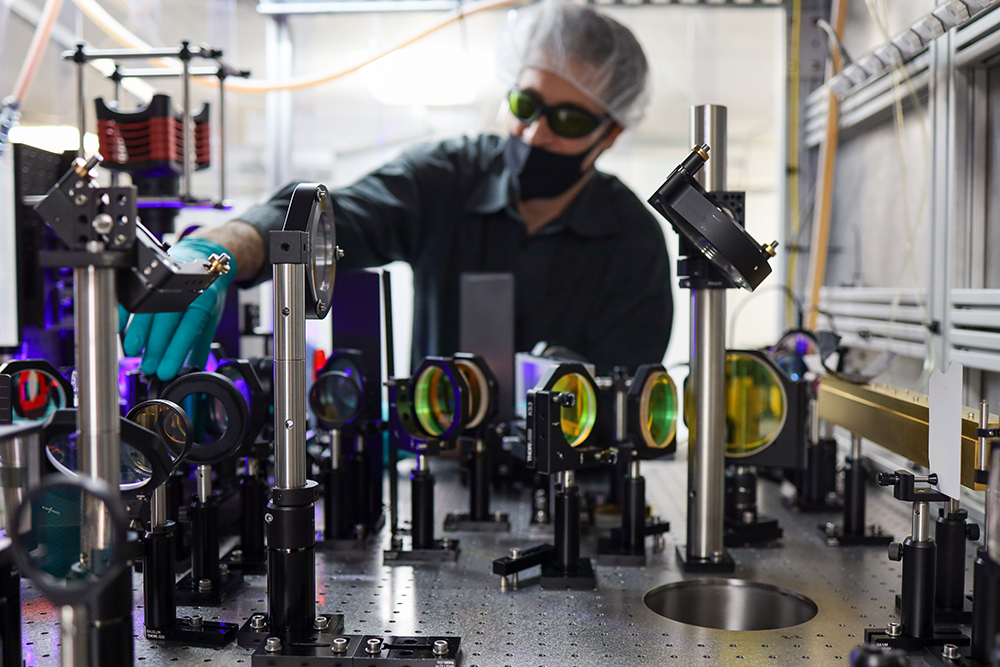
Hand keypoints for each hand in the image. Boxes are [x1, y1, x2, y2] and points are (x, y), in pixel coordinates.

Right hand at [121, 237, 236, 380]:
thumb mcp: (209, 319)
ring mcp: (165, 280)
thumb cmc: (205, 293)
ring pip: (148, 307)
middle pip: (166, 319)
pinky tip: (118, 328)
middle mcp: (184, 288)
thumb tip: (192, 372)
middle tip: (148, 367)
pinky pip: (133, 294)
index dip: (175, 350)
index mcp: (204, 298)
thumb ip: (198, 345)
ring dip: (137, 332)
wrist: (204, 258)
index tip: (165, 371)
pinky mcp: (150, 276)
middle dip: (155, 346)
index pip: (188, 327)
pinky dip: (123, 312)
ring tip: (132, 351)